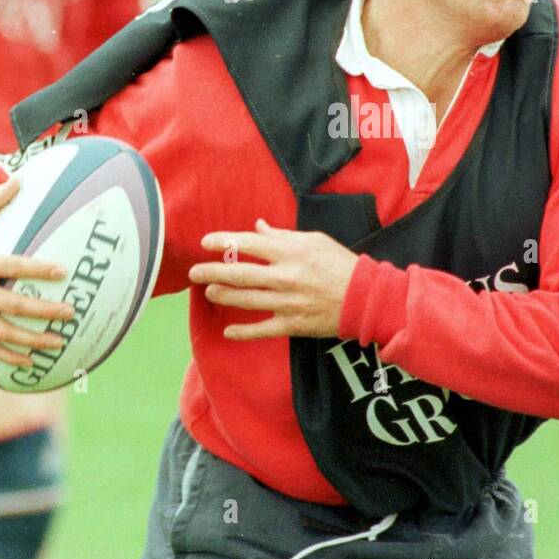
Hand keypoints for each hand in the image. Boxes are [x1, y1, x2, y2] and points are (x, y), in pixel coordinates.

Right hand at [0, 177, 75, 366]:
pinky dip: (6, 356)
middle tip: (70, 312)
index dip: (37, 269)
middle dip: (42, 311)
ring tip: (58, 341)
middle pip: (10, 304)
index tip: (63, 271)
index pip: (10, 265)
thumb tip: (19, 179)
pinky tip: (30, 362)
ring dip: (30, 340)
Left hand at [188, 218, 358, 339]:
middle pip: (240, 273)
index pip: (249, 243)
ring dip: (223, 295)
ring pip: (246, 300)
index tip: (206, 242)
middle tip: (194, 271)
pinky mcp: (293, 324)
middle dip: (212, 271)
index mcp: (291, 252)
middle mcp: (286, 277)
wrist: (364, 298)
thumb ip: (283, 236)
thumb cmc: (340, 264)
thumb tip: (258, 227)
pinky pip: (262, 329)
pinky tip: (228, 331)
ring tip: (209, 291)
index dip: (224, 241)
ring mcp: (288, 302)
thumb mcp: (314, 241)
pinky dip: (243, 331)